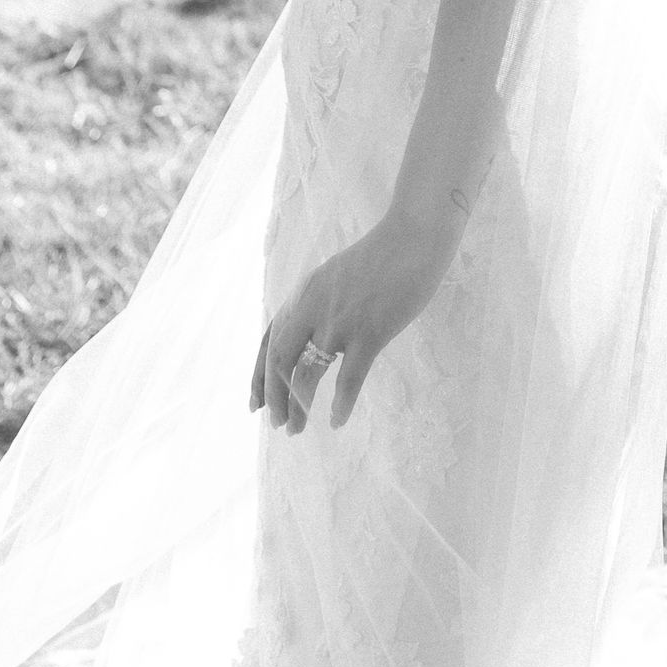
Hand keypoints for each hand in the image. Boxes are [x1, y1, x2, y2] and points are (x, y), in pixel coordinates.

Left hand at [248, 215, 444, 436]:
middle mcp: (312, 309)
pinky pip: (349, 379)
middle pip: (278, 362)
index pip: (268, 341)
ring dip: (298, 408)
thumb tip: (307, 335)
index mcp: (303, 295)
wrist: (413, 238)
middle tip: (277, 424)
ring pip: (307, 375)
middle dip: (273, 397)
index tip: (254, 403)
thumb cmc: (380, 256)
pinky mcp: (370, 333)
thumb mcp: (333, 276)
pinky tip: (336, 421)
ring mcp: (340, 322)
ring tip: (297, 429)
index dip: (257, 376)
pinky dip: (340, 404)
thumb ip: (316, 303)